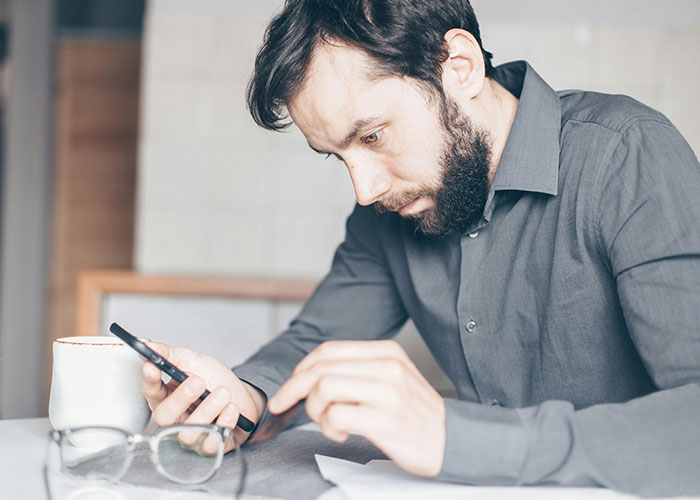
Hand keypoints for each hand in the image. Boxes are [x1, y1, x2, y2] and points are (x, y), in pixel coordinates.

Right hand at [141, 343, 265, 452]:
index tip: (152, 365)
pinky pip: (210, 444)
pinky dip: (224, 424)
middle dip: (181, 398)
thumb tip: (149, 345)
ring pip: (188, 432)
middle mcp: (174, 420)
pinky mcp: (209, 447)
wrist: (243, 396)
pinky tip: (232, 409)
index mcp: (166, 398)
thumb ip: (171, 355)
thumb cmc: (215, 380)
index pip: (151, 391)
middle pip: (164, 417)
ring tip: (224, 393)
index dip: (149, 379)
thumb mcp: (195, 361)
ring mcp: (190, 436)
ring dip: (208, 409)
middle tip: (198, 381)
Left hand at [268, 340, 445, 476]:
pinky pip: (337, 415)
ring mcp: (389, 392)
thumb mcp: (392, 378)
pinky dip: (329, 428)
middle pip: (320, 369)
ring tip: (328, 423)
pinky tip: (341, 433)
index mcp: (387, 352)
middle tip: (286, 406)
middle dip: (294, 389)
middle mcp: (388, 366)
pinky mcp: (387, 419)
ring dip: (314, 410)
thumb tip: (309, 376)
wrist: (451, 441)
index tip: (289, 388)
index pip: (328, 350)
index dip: (300, 369)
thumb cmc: (414, 414)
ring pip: (324, 388)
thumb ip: (357, 371)